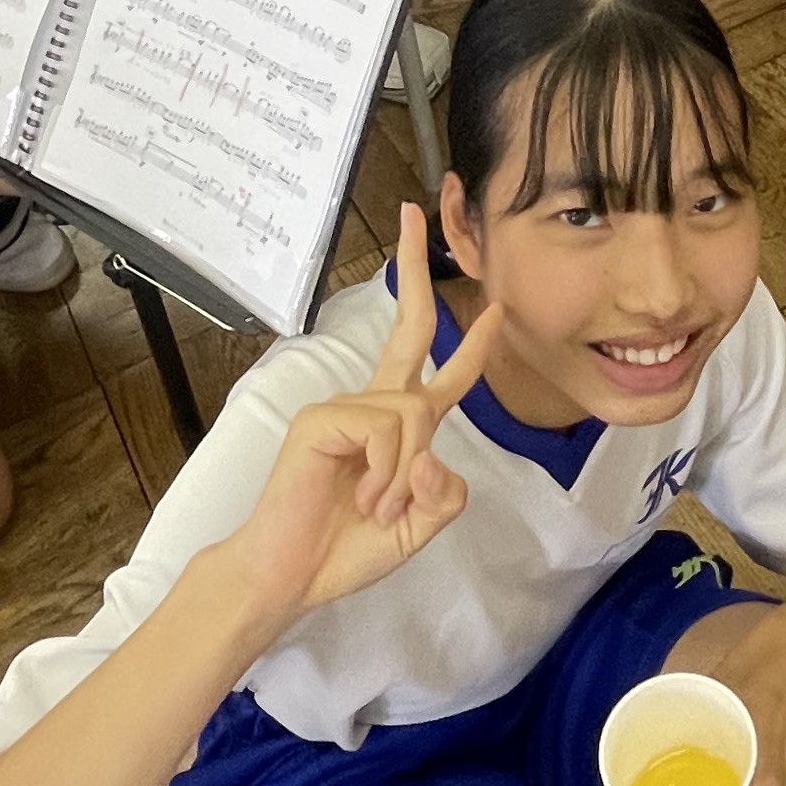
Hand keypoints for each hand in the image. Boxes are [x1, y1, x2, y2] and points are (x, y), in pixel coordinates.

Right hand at [222, 207, 492, 622]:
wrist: (290, 576)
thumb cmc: (345, 549)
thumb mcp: (418, 527)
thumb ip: (445, 496)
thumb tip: (435, 454)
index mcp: (395, 427)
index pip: (439, 374)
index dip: (471, 343)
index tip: (495, 308)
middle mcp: (371, 404)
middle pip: (407, 326)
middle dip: (416, 268)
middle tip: (415, 209)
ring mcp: (342, 406)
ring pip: (413, 414)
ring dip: (406, 475)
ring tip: (376, 507)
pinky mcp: (320, 418)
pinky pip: (383, 430)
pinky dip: (384, 473)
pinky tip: (360, 496)